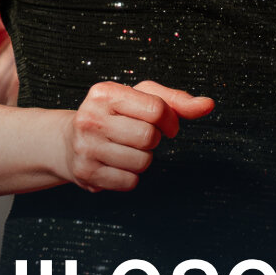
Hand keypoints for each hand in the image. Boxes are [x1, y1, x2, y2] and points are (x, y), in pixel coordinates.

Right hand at [62, 80, 214, 192]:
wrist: (67, 141)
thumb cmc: (114, 115)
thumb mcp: (140, 98)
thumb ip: (176, 101)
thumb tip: (208, 105)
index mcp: (104, 92)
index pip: (156, 108)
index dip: (170, 120)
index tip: (167, 125)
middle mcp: (90, 117)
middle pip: (149, 137)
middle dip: (153, 140)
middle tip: (139, 137)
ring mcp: (85, 147)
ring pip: (142, 162)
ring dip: (143, 159)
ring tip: (125, 149)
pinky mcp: (86, 173)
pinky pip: (130, 182)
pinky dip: (131, 176)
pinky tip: (116, 164)